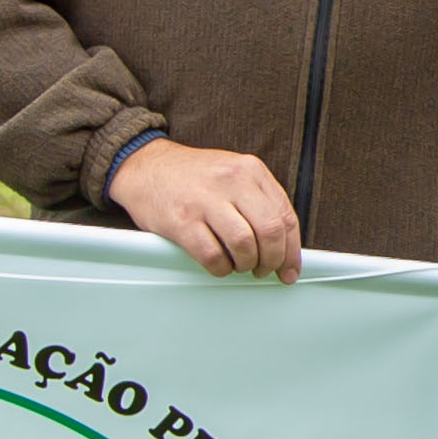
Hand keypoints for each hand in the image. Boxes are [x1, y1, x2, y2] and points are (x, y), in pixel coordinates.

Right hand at [106, 135, 303, 280]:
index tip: (289, 269)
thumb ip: (259, 201)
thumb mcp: (233, 173)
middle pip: (270, 232)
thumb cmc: (192, 177)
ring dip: (246, 265)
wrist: (145, 167)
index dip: (292, 250)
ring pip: (245, 246)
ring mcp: (205, 200)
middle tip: (263, 271)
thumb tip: (284, 244)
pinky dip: (221, 268)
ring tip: (239, 266)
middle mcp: (231, 181)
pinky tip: (219, 265)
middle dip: (272, 261)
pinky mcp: (182, 221)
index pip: (285, 216)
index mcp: (251, 170)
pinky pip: (213, 256)